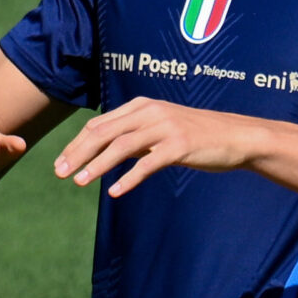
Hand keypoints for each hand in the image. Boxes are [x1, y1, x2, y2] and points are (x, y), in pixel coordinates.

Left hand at [54, 98, 260, 197]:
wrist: (236, 136)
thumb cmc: (198, 135)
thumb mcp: (162, 128)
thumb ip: (136, 135)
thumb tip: (106, 148)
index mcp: (141, 106)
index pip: (99, 124)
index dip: (76, 144)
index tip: (61, 163)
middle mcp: (150, 112)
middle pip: (104, 132)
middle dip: (78, 153)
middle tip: (60, 173)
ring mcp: (165, 128)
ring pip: (121, 146)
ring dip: (97, 165)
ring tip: (80, 182)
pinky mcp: (180, 146)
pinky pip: (148, 163)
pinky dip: (129, 178)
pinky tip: (115, 191)